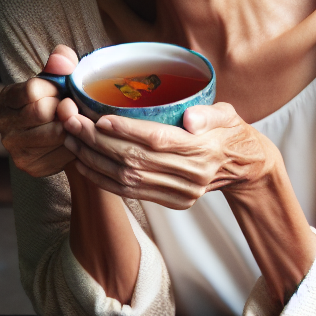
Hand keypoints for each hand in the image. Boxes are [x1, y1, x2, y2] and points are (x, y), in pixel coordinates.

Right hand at [0, 45, 83, 176]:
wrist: (60, 134)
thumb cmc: (58, 100)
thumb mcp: (57, 78)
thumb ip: (60, 63)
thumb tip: (63, 60)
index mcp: (7, 98)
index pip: (33, 90)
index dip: (56, 90)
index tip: (63, 92)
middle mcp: (3, 123)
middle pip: (43, 112)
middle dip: (66, 108)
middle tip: (73, 109)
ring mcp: (14, 147)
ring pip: (55, 133)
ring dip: (73, 127)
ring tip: (75, 122)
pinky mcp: (29, 166)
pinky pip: (62, 154)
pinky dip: (75, 145)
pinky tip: (73, 140)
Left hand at [62, 102, 277, 207]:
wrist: (244, 165)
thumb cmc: (229, 131)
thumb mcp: (229, 114)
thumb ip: (211, 113)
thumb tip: (191, 119)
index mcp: (204, 149)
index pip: (159, 140)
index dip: (127, 131)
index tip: (99, 118)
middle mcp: (192, 175)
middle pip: (137, 160)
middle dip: (99, 142)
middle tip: (73, 122)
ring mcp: (183, 192)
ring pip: (128, 178)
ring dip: (94, 160)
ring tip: (72, 140)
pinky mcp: (174, 202)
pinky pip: (131, 194)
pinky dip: (104, 180)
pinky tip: (85, 164)